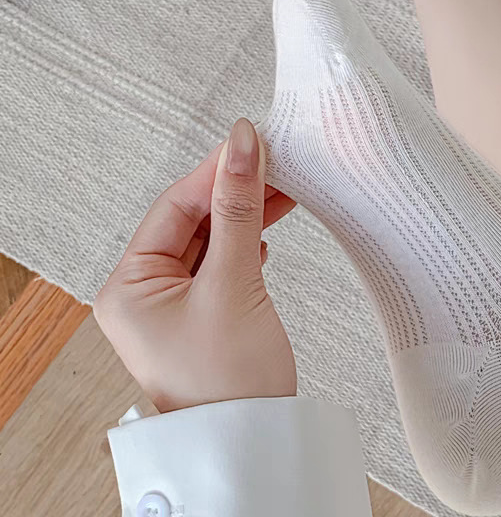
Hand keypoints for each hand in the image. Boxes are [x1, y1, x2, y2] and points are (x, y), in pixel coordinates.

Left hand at [94, 118, 296, 411]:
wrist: (256, 446)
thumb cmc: (231, 382)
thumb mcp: (233, 283)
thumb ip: (238, 209)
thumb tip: (242, 146)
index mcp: (129, 287)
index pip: (174, 208)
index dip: (215, 172)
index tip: (251, 141)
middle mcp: (145, 293)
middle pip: (191, 219)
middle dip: (233, 190)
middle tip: (274, 160)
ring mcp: (175, 304)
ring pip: (210, 238)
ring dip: (245, 213)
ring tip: (283, 186)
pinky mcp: (204, 312)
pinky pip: (222, 261)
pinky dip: (247, 240)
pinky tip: (266, 228)